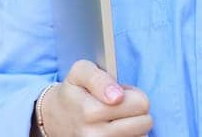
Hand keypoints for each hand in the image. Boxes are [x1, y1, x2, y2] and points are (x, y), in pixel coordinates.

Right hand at [36, 60, 152, 136]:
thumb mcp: (81, 72)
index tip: (118, 94)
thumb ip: (100, 78)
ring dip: (133, 126)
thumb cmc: (73, 92)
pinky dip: (129, 136)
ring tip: (114, 119)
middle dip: (135, 111)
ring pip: (143, 135)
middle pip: (145, 122)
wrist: (56, 119)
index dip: (132, 94)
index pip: (140, 103)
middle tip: (117, 106)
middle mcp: (94, 135)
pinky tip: (115, 130)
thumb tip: (117, 97)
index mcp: (89, 111)